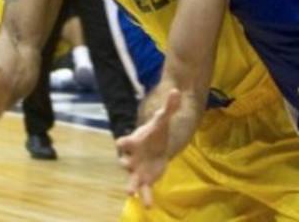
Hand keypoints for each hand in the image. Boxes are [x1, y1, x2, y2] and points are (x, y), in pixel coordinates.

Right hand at [116, 89, 180, 207]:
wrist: (157, 144)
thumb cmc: (156, 131)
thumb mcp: (163, 119)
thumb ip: (169, 106)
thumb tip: (177, 91)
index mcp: (134, 142)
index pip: (125, 142)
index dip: (123, 142)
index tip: (121, 142)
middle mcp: (132, 158)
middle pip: (124, 162)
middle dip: (124, 165)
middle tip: (124, 167)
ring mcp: (137, 170)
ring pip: (131, 180)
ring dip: (131, 187)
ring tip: (131, 194)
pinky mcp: (146, 179)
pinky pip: (145, 190)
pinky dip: (146, 198)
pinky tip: (149, 206)